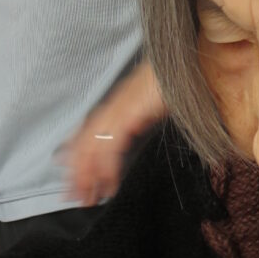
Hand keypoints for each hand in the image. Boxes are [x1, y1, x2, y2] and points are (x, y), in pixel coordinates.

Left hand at [61, 62, 166, 206]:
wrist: (190, 58)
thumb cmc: (176, 82)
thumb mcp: (152, 106)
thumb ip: (136, 121)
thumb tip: (130, 135)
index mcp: (115, 104)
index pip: (85, 133)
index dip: (74, 156)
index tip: (68, 176)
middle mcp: (112, 106)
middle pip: (84, 143)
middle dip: (76, 173)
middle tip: (71, 197)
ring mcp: (119, 109)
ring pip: (93, 147)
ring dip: (88, 176)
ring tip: (88, 199)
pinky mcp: (130, 113)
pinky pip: (112, 145)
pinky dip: (107, 168)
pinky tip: (108, 184)